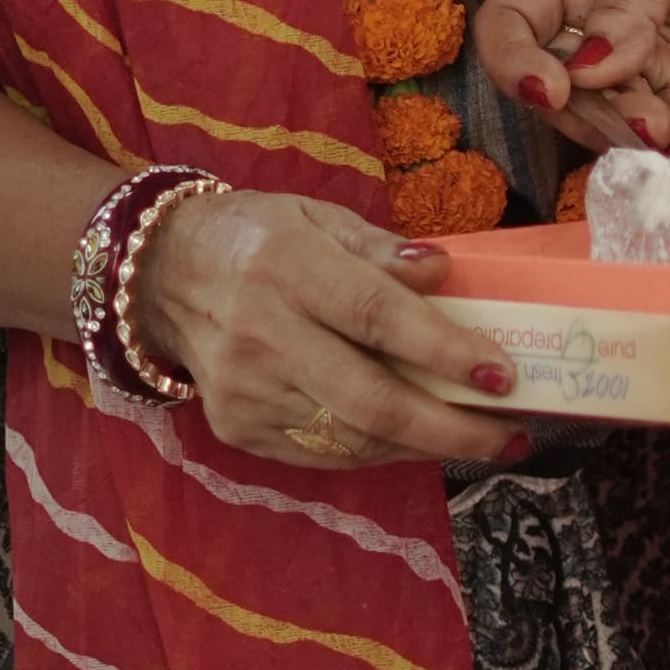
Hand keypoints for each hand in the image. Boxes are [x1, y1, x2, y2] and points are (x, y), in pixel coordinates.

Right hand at [130, 185, 524, 471]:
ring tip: (481, 439)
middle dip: (450, 429)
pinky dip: (381, 450)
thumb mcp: (316, 216)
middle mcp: (262, 333)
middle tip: (510, 438)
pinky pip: (325, 452)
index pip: (376, 316)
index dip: (444, 350)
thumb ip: (380, 248)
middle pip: (369, 399)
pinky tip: (417, 439)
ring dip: (426, 445)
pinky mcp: (237, 426)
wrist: (159, 275)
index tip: (503, 376)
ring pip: (353, 437)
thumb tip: (442, 271)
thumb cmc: (258, 238)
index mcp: (288, 267)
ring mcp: (246, 389)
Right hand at [476, 0, 669, 153]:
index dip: (512, 60)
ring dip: (635, 137)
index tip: (552, 86)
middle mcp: (595, 30)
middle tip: (640, 116)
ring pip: (609, 123)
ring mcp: (642, 73)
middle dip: (589, 112)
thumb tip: (589, 68)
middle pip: (556, 90)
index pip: (509, 22)